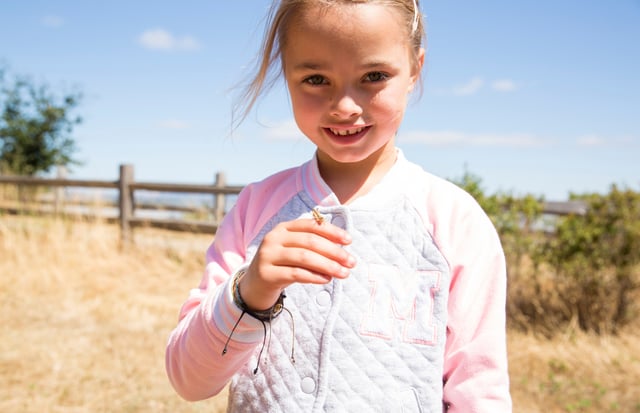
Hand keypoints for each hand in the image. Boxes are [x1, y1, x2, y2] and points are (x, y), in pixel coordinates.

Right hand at [239, 216, 354, 310]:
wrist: (254, 286)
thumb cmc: (282, 266)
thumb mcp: (295, 252)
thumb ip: (313, 247)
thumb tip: (343, 250)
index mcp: (283, 228)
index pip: (311, 225)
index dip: (332, 232)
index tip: (349, 241)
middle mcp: (273, 238)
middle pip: (310, 241)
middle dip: (334, 251)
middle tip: (351, 262)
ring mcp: (268, 255)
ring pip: (304, 257)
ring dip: (328, 265)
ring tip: (343, 273)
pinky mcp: (266, 274)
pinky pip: (295, 274)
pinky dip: (314, 276)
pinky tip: (326, 279)